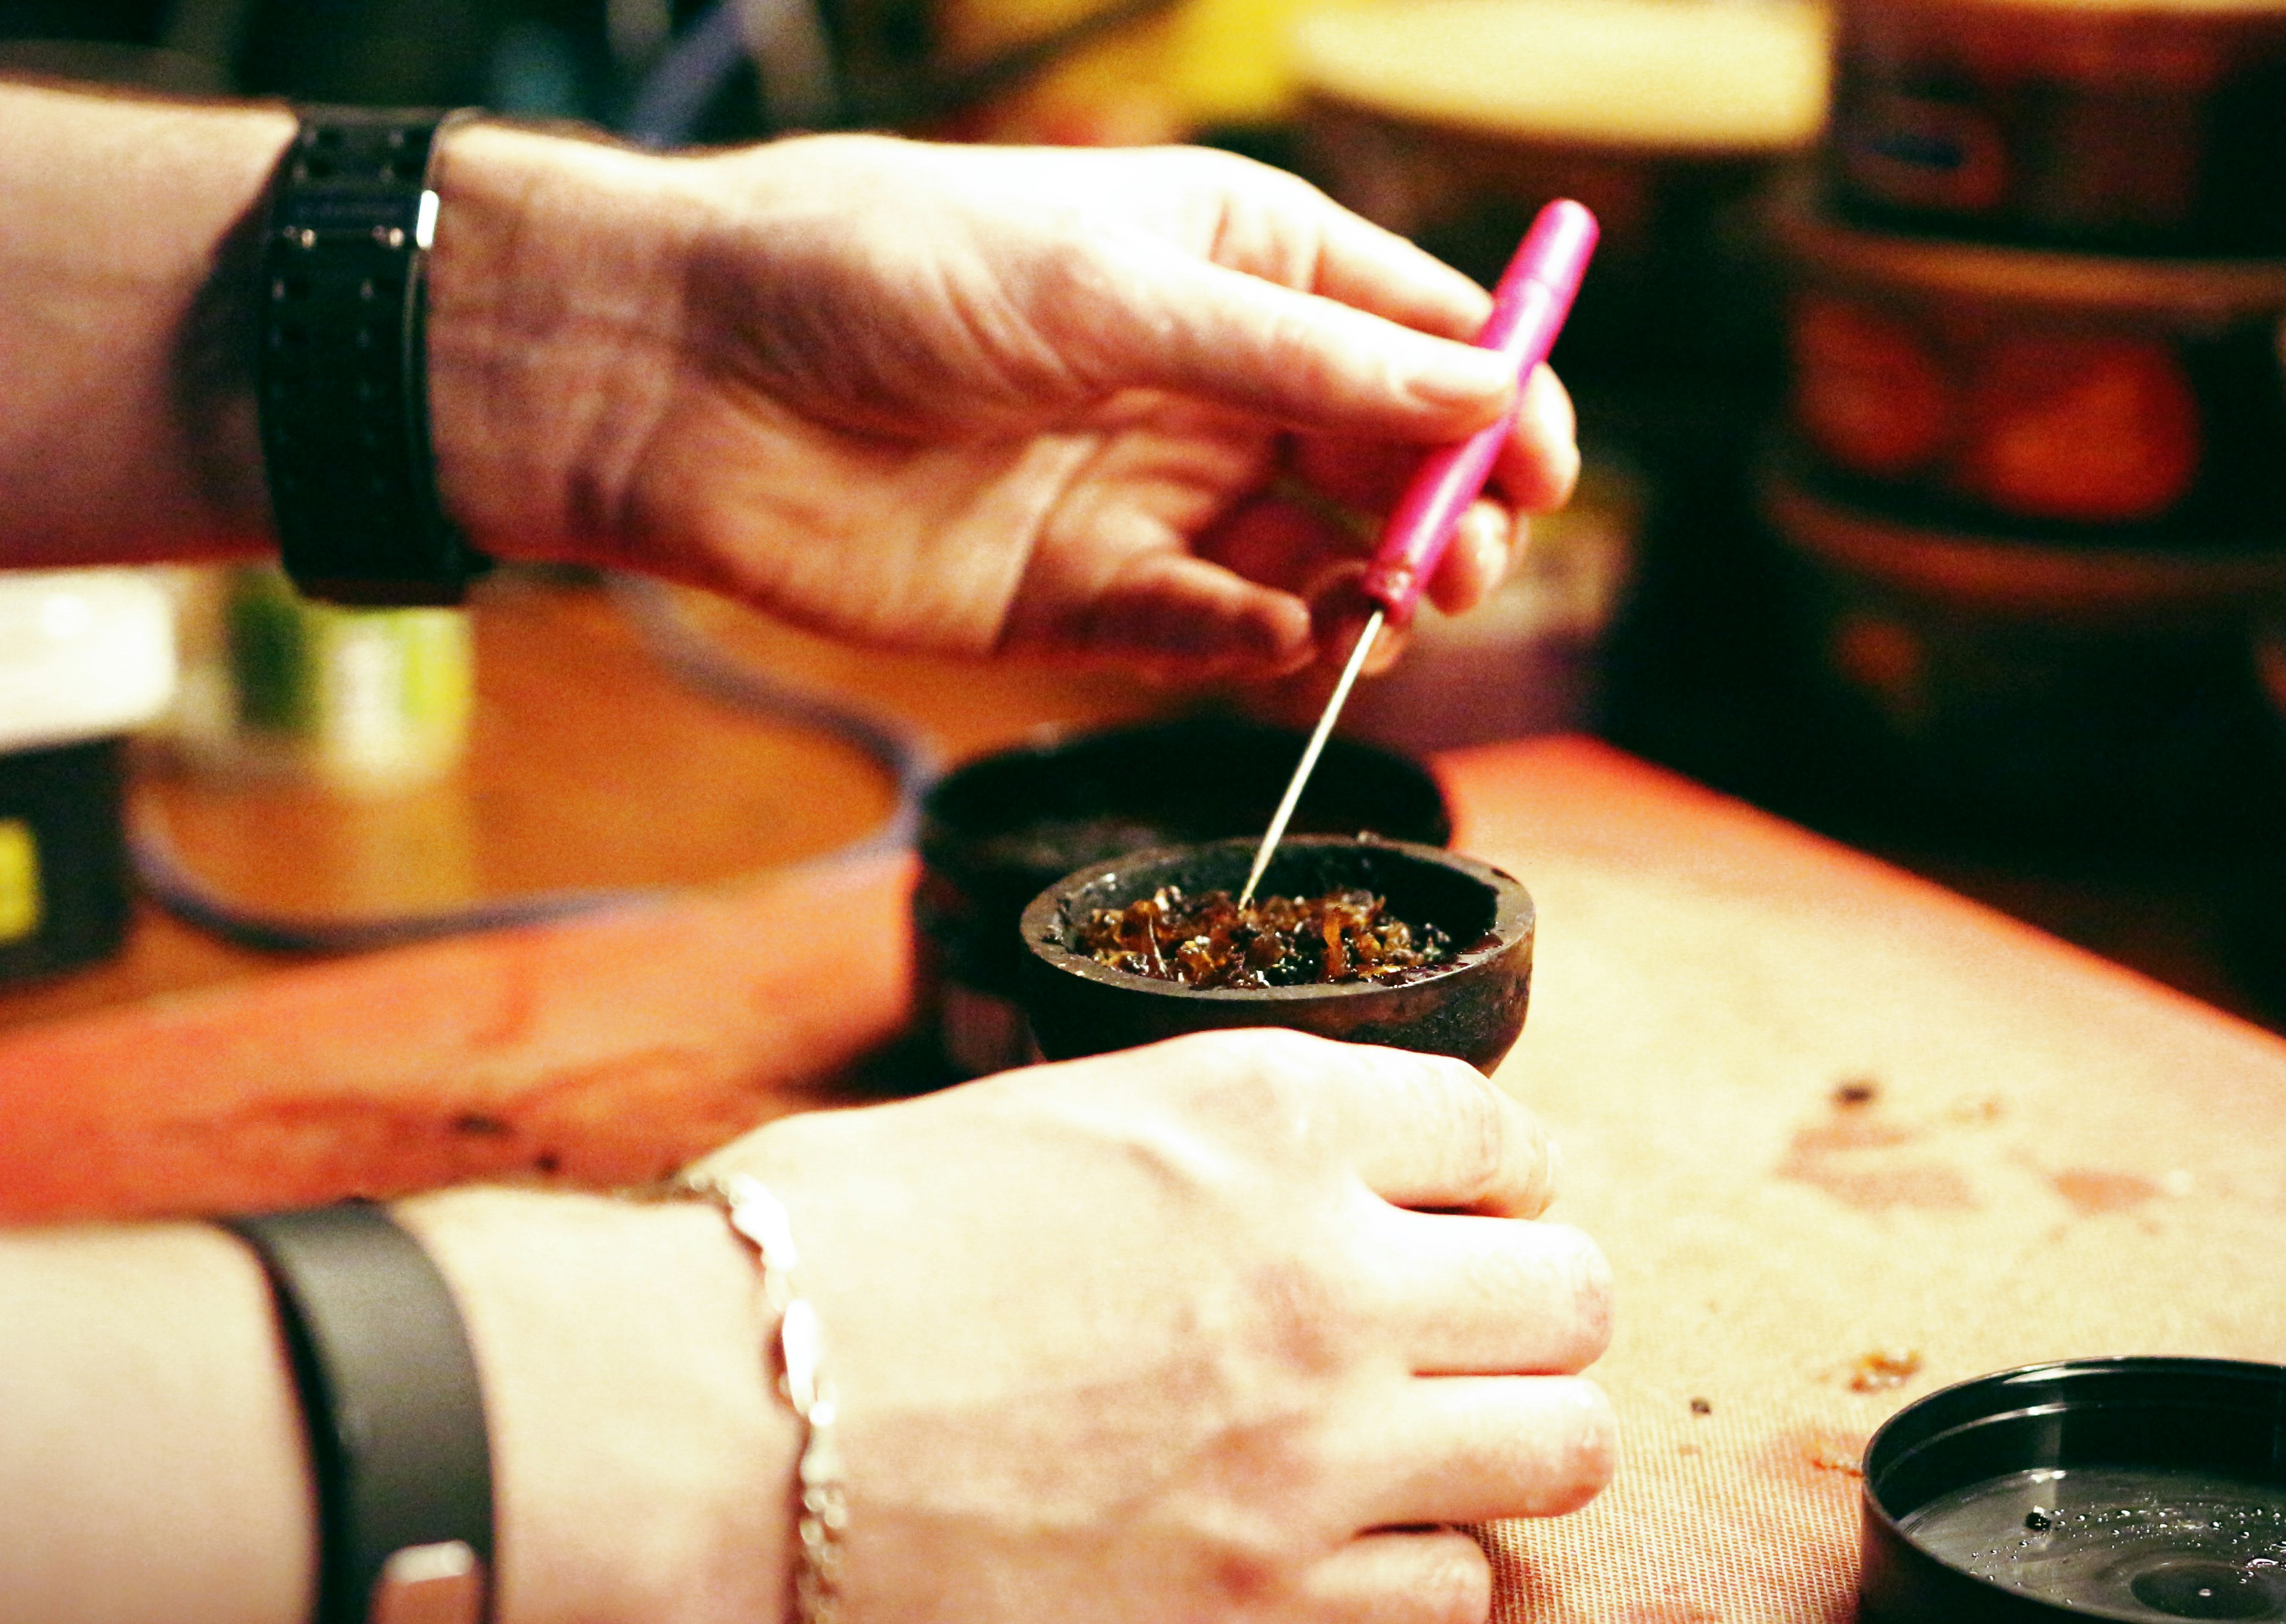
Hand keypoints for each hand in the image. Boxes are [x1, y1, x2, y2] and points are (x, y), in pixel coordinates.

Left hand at [429, 130, 1579, 682]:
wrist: (688, 377)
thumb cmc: (885, 274)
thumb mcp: (1115, 288)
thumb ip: (1304, 356)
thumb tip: (1485, 396)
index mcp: (1235, 261)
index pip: (1417, 334)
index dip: (1497, 401)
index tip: (1545, 468)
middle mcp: (1209, 381)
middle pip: (1385, 462)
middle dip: (1446, 516)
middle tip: (1459, 563)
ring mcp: (1151, 496)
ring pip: (1314, 563)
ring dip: (1365, 592)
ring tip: (1377, 606)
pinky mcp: (1083, 604)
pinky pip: (1210, 636)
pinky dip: (1254, 646)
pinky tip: (1270, 639)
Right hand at [697, 1030, 1614, 1623]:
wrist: (700, 1425)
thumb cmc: (815, 1254)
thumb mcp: (1035, 1119)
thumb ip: (1193, 1150)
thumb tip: (1241, 1185)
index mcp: (1269, 1117)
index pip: (1502, 1137)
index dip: (1488, 1187)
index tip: (1452, 1222)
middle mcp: (1330, 1272)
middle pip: (1575, 1297)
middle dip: (1526, 1318)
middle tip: (1450, 1348)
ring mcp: (1316, 1452)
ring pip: (1564, 1449)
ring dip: (1508, 1450)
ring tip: (1425, 1458)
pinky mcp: (1266, 1610)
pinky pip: (1459, 1602)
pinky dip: (1422, 1585)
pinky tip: (1346, 1564)